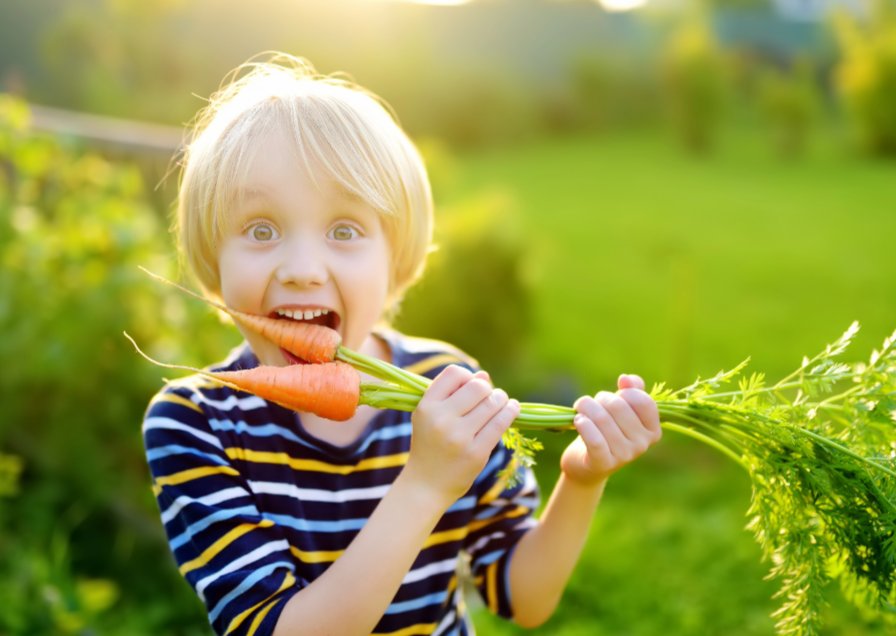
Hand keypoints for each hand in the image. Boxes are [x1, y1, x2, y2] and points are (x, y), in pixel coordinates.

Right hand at [405, 366, 520, 505]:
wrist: (426, 485)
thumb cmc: (430, 445)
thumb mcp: (431, 417)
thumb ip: (453, 394)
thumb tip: (484, 375)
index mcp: (426, 406)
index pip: (454, 373)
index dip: (468, 376)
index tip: (472, 387)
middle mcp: (441, 419)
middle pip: (478, 387)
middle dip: (489, 389)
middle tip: (491, 397)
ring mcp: (459, 437)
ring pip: (492, 403)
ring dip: (502, 399)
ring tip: (502, 402)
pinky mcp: (475, 452)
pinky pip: (500, 423)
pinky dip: (511, 412)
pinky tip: (512, 409)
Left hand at [561, 374, 661, 485]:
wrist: (585, 464)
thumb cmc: (605, 431)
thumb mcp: (621, 410)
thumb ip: (630, 390)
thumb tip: (626, 379)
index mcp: (652, 430)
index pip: (643, 401)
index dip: (625, 393)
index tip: (614, 396)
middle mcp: (643, 444)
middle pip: (619, 407)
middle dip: (599, 399)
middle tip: (589, 404)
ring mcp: (625, 456)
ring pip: (602, 419)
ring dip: (586, 408)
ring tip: (579, 411)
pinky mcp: (604, 463)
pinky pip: (595, 439)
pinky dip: (584, 425)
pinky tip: (578, 420)